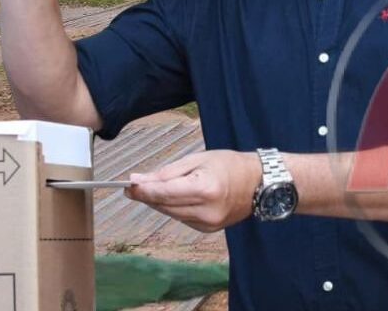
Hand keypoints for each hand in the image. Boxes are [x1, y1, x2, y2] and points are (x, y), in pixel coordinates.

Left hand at [126, 151, 262, 232]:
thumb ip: (168, 172)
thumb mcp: (199, 159)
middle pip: (164, 206)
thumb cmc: (230, 164)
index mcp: (205, 188)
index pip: (164, 193)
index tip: (128, 185)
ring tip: (158, 188)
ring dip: (160, 202)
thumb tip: (139, 180)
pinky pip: (182, 218)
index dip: (143, 190)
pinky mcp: (208, 229)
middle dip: (148, 195)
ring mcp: (208, 223)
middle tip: (135, 185)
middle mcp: (206, 210)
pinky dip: (175, 208)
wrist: (259, 183)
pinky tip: (180, 197)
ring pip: (170, 214)